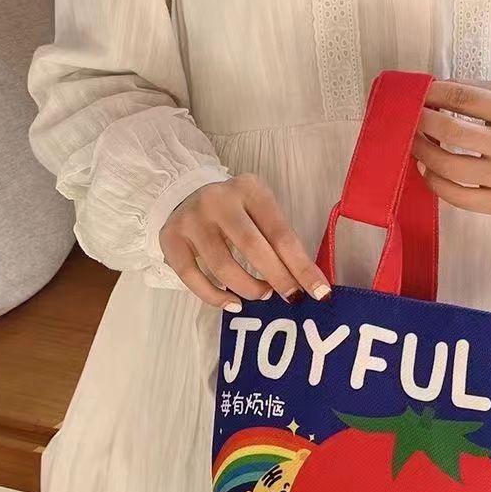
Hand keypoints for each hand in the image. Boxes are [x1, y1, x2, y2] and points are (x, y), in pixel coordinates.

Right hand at [159, 174, 331, 310]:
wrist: (185, 194)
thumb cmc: (237, 211)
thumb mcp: (261, 212)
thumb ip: (280, 240)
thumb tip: (306, 283)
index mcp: (250, 189)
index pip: (281, 233)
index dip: (302, 266)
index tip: (320, 292)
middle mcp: (218, 200)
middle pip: (252, 247)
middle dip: (278, 278)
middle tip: (291, 298)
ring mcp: (191, 219)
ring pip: (222, 265)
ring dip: (248, 288)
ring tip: (262, 294)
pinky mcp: (170, 238)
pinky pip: (192, 276)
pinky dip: (214, 296)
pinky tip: (232, 302)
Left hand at [412, 79, 490, 215]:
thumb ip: (476, 90)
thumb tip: (434, 89)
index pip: (465, 98)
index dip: (433, 94)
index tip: (417, 94)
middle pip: (452, 132)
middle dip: (422, 122)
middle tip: (409, 119)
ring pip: (449, 167)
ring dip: (422, 152)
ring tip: (414, 143)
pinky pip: (457, 197)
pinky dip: (434, 182)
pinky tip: (428, 170)